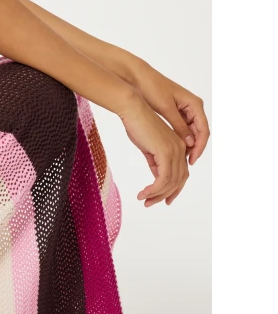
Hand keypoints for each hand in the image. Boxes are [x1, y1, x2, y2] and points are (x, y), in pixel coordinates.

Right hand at [118, 92, 189, 206]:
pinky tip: (143, 194)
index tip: (162, 199)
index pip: (181, 174)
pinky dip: (154, 189)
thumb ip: (155, 161)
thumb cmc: (137, 124)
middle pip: (178, 180)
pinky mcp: (166, 152)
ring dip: (157, 194)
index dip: (173, 189)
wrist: (133, 110)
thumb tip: (157, 177)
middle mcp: (181, 149)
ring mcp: (175, 151)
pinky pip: (163, 179)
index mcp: (179, 146)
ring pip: (171, 182)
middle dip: (165, 195)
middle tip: (150, 203)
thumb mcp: (148, 147)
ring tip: (144, 200)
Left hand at [124, 58, 209, 165]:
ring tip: (178, 160)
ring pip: (190, 132)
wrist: (137, 77)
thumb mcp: (166, 109)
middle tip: (186, 164)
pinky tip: (172, 149)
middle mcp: (192, 106)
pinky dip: (179, 138)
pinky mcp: (175, 111)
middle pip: (199, 132)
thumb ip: (179, 126)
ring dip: (186, 145)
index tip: (192, 160)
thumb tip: (190, 144)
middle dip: (194, 149)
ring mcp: (185, 109)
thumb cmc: (151, 88)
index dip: (199, 147)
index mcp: (194, 104)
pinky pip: (182, 128)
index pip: (203, 130)